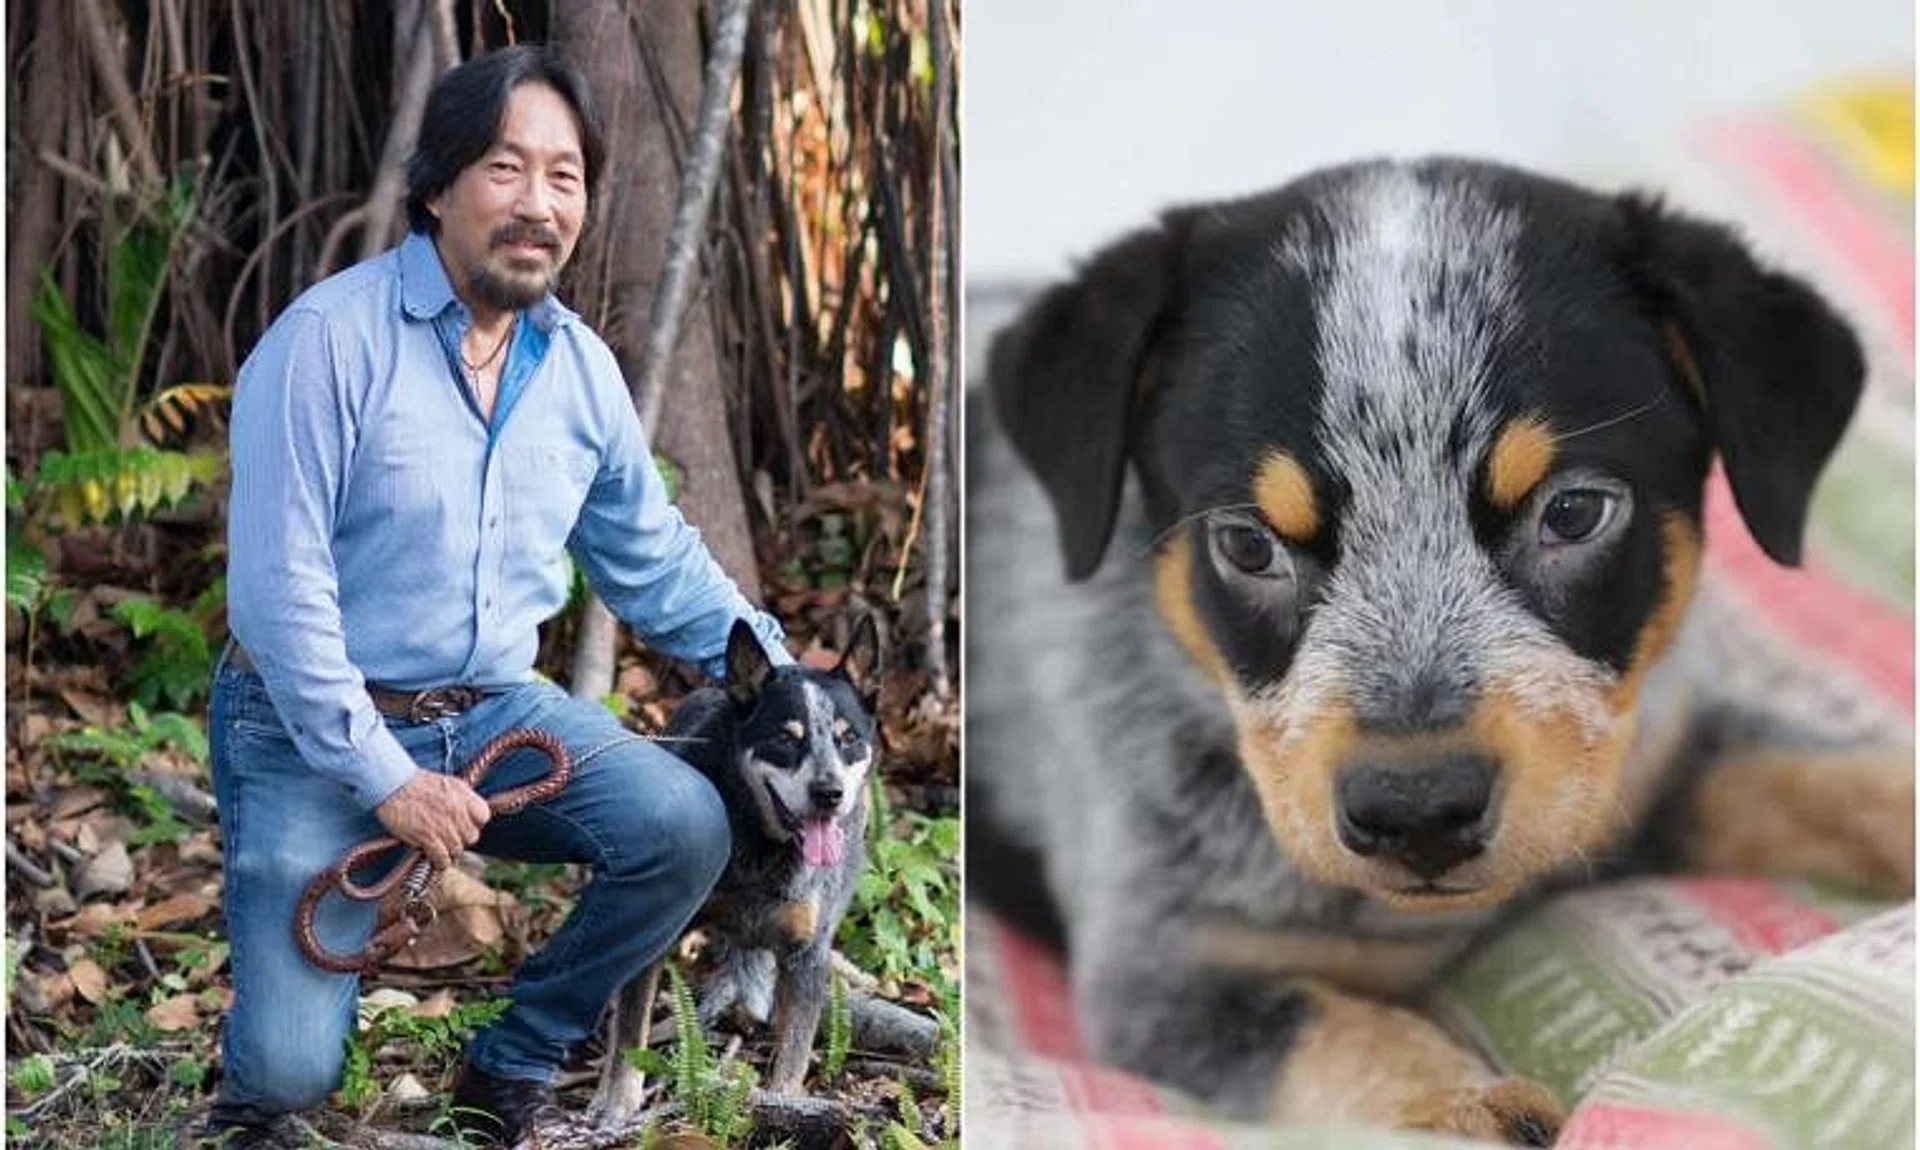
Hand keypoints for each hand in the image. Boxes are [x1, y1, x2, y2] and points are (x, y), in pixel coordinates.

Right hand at [374, 771, 491, 870]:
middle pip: (472, 836)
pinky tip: (435, 860)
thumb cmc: (414, 783)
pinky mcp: (427, 837)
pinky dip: (440, 862)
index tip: (465, 825)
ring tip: (441, 850)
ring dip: (449, 852)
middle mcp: (457, 810)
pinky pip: (442, 858)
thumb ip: (460, 797)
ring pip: (457, 849)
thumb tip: (467, 813)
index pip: (483, 816)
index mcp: (463, 794)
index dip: (475, 823)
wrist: (391, 784)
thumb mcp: (445, 783)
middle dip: (462, 839)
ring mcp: (443, 824)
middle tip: (450, 838)